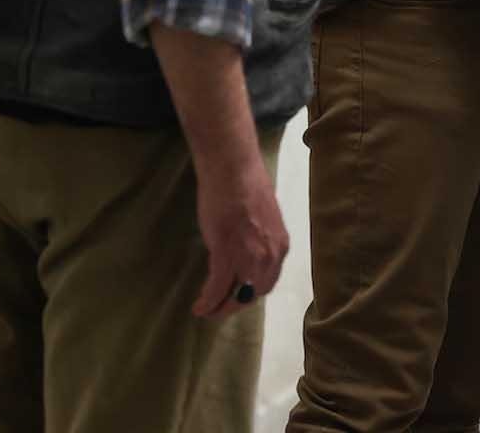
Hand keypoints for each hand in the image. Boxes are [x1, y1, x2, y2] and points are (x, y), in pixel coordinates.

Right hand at [191, 154, 288, 320]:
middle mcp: (270, 256)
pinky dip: (207, 301)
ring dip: (219, 307)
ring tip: (206, 311)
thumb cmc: (246, 184)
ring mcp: (249, 256)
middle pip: (253, 292)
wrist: (233, 168)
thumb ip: (258, 239)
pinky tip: (199, 307)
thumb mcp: (262, 218)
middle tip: (219, 309)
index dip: (251, 293)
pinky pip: (217, 286)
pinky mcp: (226, 253)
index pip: (268, 281)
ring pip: (235, 294)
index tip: (238, 297)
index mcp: (280, 246)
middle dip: (235, 305)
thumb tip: (246, 250)